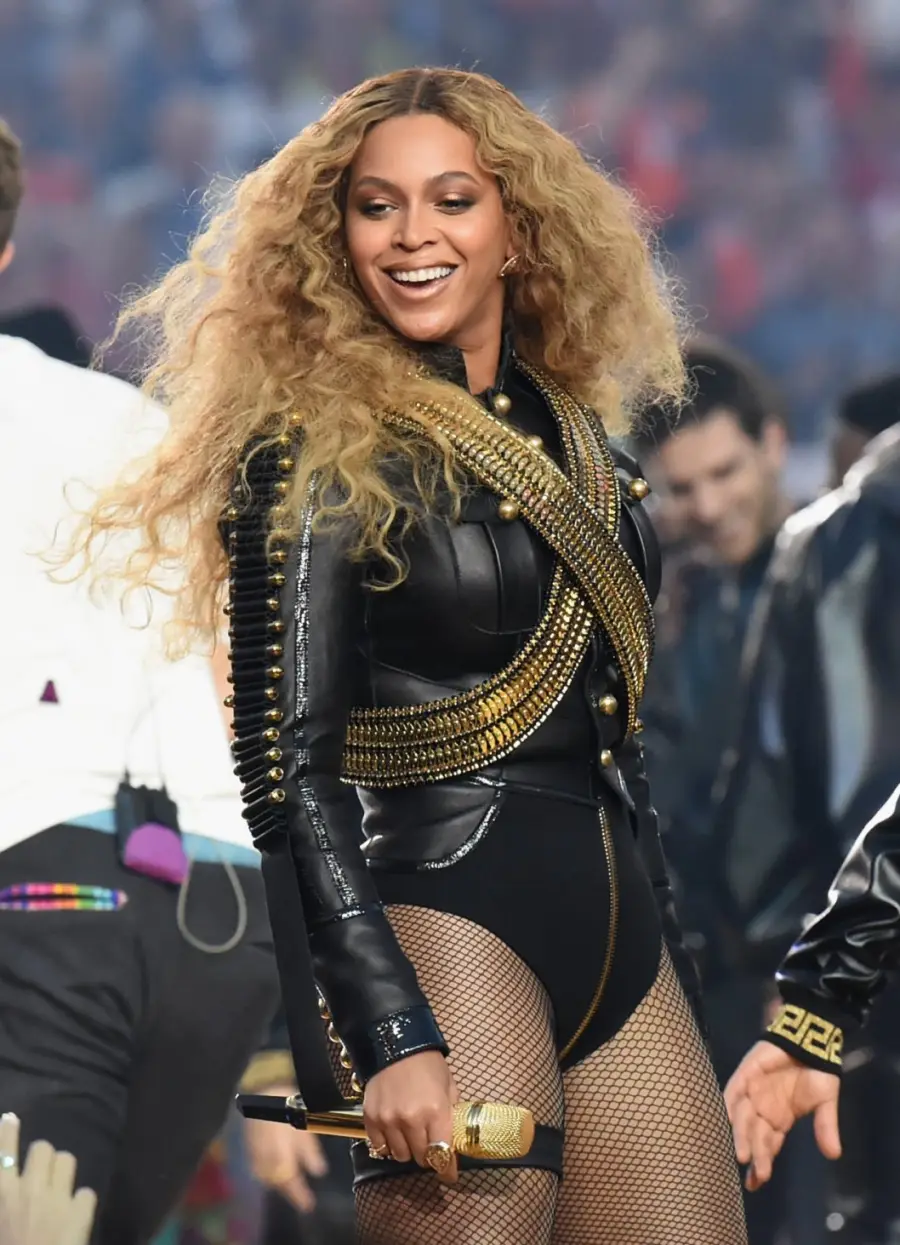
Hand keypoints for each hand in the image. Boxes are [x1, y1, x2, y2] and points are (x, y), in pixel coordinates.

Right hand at [0, 1114, 97, 1244]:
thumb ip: (6, 1199)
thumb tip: (10, 1185)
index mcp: (2, 1193)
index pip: (1, 1153)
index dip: (7, 1133)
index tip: (10, 1119)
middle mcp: (28, 1189)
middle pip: (43, 1149)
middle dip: (44, 1158)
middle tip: (42, 1174)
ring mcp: (56, 1198)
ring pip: (67, 1160)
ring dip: (63, 1173)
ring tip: (60, 1190)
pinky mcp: (80, 1212)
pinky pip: (87, 1193)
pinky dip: (82, 1204)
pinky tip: (77, 1218)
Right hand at [243, 1086, 327, 1213]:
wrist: (260, 1086)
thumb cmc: (286, 1101)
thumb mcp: (303, 1123)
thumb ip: (309, 1150)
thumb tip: (319, 1172)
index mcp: (279, 1150)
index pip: (289, 1179)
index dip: (298, 1195)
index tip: (309, 1205)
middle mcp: (264, 1156)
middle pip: (277, 1181)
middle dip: (289, 1191)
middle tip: (303, 1200)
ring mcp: (254, 1152)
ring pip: (267, 1177)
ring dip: (279, 1185)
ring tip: (292, 1189)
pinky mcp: (248, 1148)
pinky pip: (258, 1169)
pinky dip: (269, 1176)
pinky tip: (277, 1176)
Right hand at [363, 1050, 459, 1183]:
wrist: (396, 1042)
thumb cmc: (427, 1063)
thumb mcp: (448, 1085)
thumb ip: (451, 1113)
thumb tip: (454, 1137)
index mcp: (435, 1111)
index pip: (443, 1154)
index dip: (447, 1169)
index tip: (450, 1174)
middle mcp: (411, 1120)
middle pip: (421, 1158)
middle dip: (428, 1155)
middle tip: (429, 1145)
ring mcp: (388, 1120)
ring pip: (399, 1156)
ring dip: (407, 1150)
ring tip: (410, 1137)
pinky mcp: (370, 1118)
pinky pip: (379, 1147)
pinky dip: (387, 1144)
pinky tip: (393, 1133)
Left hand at [725, 1042, 841, 1190]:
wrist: (810, 1040)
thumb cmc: (817, 1071)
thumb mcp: (825, 1102)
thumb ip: (826, 1126)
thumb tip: (833, 1154)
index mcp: (779, 1120)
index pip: (767, 1147)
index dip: (761, 1165)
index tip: (755, 1184)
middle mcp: (761, 1110)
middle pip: (753, 1137)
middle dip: (754, 1155)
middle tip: (754, 1173)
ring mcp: (751, 1092)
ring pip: (741, 1119)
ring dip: (740, 1136)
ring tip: (742, 1154)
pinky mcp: (744, 1074)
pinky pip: (732, 1091)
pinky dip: (728, 1105)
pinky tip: (726, 1120)